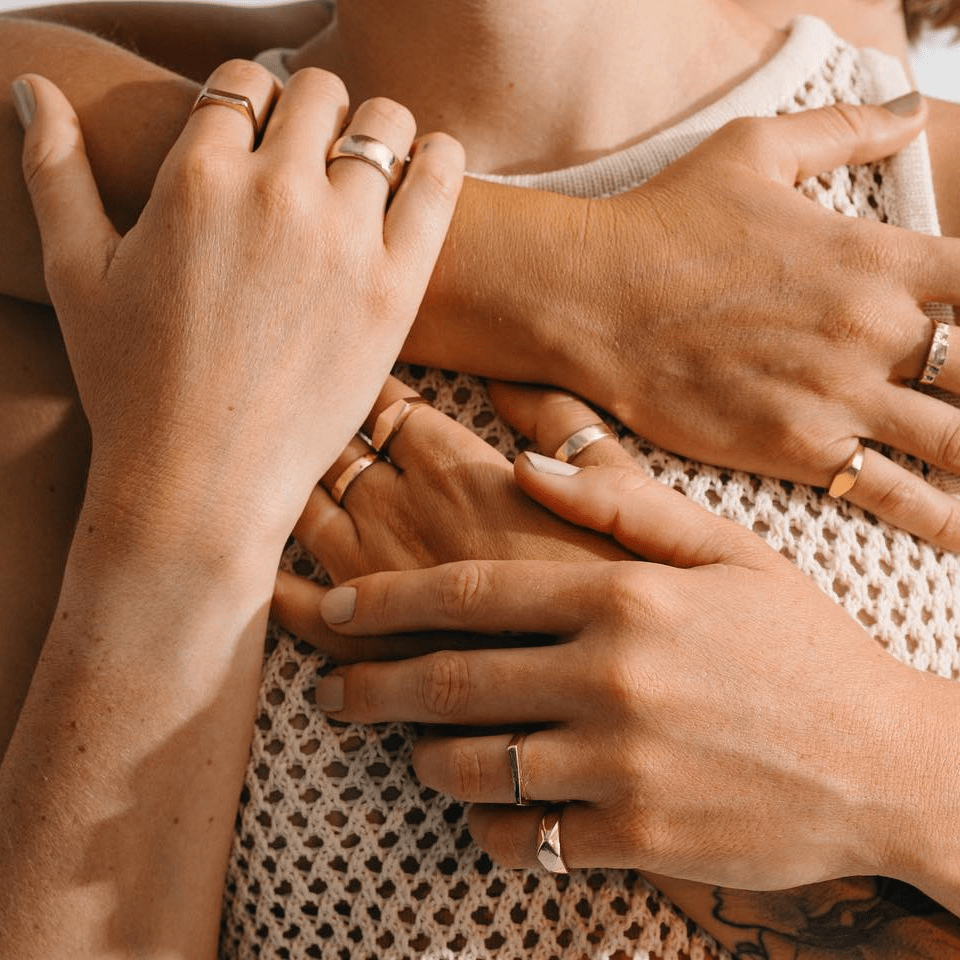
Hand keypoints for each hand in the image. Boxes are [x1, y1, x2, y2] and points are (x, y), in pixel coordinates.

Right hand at [16, 60, 462, 551]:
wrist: (203, 481)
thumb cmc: (134, 388)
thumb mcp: (75, 275)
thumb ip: (55, 172)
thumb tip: (33, 91)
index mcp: (196, 178)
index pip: (243, 84)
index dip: (251, 103)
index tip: (257, 137)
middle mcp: (274, 193)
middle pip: (317, 94)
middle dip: (311, 114)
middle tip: (311, 157)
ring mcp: (342, 239)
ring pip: (383, 125)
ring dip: (377, 133)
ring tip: (368, 170)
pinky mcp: (395, 287)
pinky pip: (439, 182)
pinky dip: (440, 160)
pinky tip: (426, 170)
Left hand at [279, 385, 955, 894]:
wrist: (886, 762)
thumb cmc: (801, 645)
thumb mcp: (728, 552)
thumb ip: (621, 505)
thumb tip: (524, 459)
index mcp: (623, 596)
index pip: (470, 591)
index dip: (388, 600)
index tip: (334, 608)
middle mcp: (611, 676)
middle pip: (451, 680)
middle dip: (374, 687)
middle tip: (335, 693)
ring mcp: (622, 765)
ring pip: (474, 764)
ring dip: (426, 758)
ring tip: (413, 749)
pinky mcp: (638, 839)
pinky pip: (525, 837)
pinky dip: (492, 826)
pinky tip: (492, 810)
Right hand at [412, 99, 959, 547]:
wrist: (588, 298)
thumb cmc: (664, 221)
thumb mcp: (754, 150)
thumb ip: (847, 129)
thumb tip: (910, 109)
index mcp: (877, 255)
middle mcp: (873, 328)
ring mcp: (838, 394)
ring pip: (957, 442)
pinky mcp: (794, 447)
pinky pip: (889, 492)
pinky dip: (937, 518)